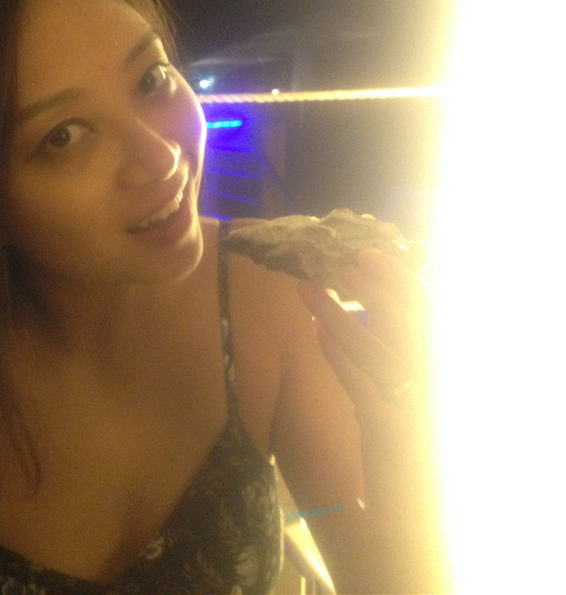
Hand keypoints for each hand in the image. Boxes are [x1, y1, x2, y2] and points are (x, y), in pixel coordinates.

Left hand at [296, 249, 433, 520]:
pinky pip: (362, 385)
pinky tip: (316, 331)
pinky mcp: (393, 433)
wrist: (417, 508)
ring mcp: (420, 410)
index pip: (433, 314)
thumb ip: (404, 346)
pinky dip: (339, 355)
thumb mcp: (417, 388)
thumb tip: (374, 298)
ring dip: (340, 315)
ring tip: (309, 288)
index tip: (370, 253)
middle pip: (407, 326)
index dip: (401, 280)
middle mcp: (443, 387)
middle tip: (337, 262)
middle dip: (371, 289)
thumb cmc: (412, 437)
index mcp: (453, 370)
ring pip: (378, 351)